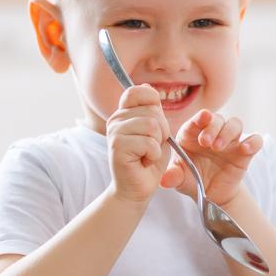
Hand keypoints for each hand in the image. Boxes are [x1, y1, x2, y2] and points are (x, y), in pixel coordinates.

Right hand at [106, 84, 173, 203]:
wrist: (136, 189)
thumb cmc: (148, 160)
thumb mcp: (156, 131)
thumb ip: (153, 111)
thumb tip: (147, 87)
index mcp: (124, 113)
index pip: (138, 91)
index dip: (153, 104)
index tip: (154, 125)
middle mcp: (116, 119)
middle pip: (153, 111)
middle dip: (161, 131)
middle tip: (150, 147)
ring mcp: (115, 132)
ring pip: (152, 126)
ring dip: (157, 144)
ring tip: (147, 154)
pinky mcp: (118, 147)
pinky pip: (148, 142)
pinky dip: (153, 155)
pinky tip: (143, 162)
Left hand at [164, 110, 261, 205]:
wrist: (211, 195)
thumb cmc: (192, 180)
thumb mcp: (180, 179)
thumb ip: (173, 177)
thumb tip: (164, 181)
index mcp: (193, 134)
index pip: (197, 121)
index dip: (200, 118)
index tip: (202, 118)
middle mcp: (213, 133)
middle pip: (217, 119)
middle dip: (212, 127)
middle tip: (206, 142)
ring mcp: (230, 141)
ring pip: (235, 124)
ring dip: (227, 132)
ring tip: (218, 147)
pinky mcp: (244, 152)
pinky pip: (254, 140)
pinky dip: (253, 142)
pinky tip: (246, 148)